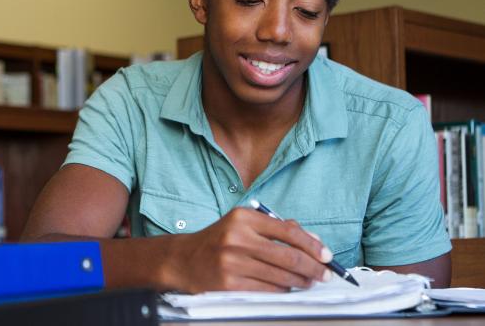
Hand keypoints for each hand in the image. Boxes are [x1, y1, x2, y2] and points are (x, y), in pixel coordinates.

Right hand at [161, 207, 332, 292]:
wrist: (184, 260)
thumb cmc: (219, 240)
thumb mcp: (243, 225)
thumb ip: (276, 228)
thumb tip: (313, 242)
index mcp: (243, 218)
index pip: (288, 231)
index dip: (312, 245)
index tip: (326, 255)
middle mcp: (237, 238)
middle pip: (289, 257)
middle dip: (313, 268)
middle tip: (324, 273)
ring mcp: (232, 263)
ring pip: (281, 277)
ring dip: (301, 282)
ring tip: (308, 282)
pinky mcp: (229, 284)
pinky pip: (268, 290)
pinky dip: (283, 291)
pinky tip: (286, 288)